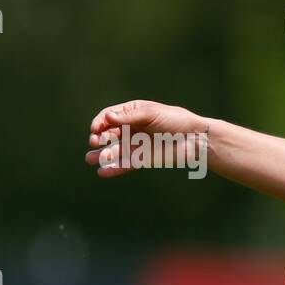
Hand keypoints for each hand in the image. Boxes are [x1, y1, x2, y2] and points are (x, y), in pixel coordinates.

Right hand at [85, 100, 205, 177]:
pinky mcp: (142, 159)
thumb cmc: (175, 121)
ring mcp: (135, 144)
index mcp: (131, 112)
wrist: (195, 139)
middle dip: (99, 138)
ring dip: (101, 155)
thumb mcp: (151, 114)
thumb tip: (107, 117)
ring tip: (90, 159)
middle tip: (95, 142)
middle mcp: (130, 128)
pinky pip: (125, 165)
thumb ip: (129, 117)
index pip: (108, 117)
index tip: (95, 129)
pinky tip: (102, 172)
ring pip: (114, 151)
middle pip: (108, 134)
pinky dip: (113, 169)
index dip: (100, 122)